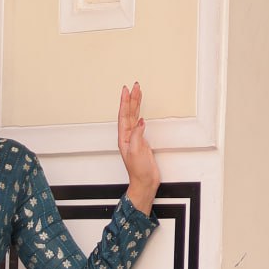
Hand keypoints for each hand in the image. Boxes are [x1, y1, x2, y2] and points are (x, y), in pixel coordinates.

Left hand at [118, 82, 159, 213]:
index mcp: (124, 138)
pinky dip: (140, 115)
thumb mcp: (136, 152)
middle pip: (128, 113)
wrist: (145, 182)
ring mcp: (134, 139)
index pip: (123, 116)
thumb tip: (139, 121)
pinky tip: (141, 110)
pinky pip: (139, 124)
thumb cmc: (139, 171)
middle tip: (134, 86)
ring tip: (138, 92)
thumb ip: (137, 135)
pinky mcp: (141, 142)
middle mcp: (127, 137)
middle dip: (131, 99)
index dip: (125, 102)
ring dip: (135, 104)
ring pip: (133, 117)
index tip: (126, 90)